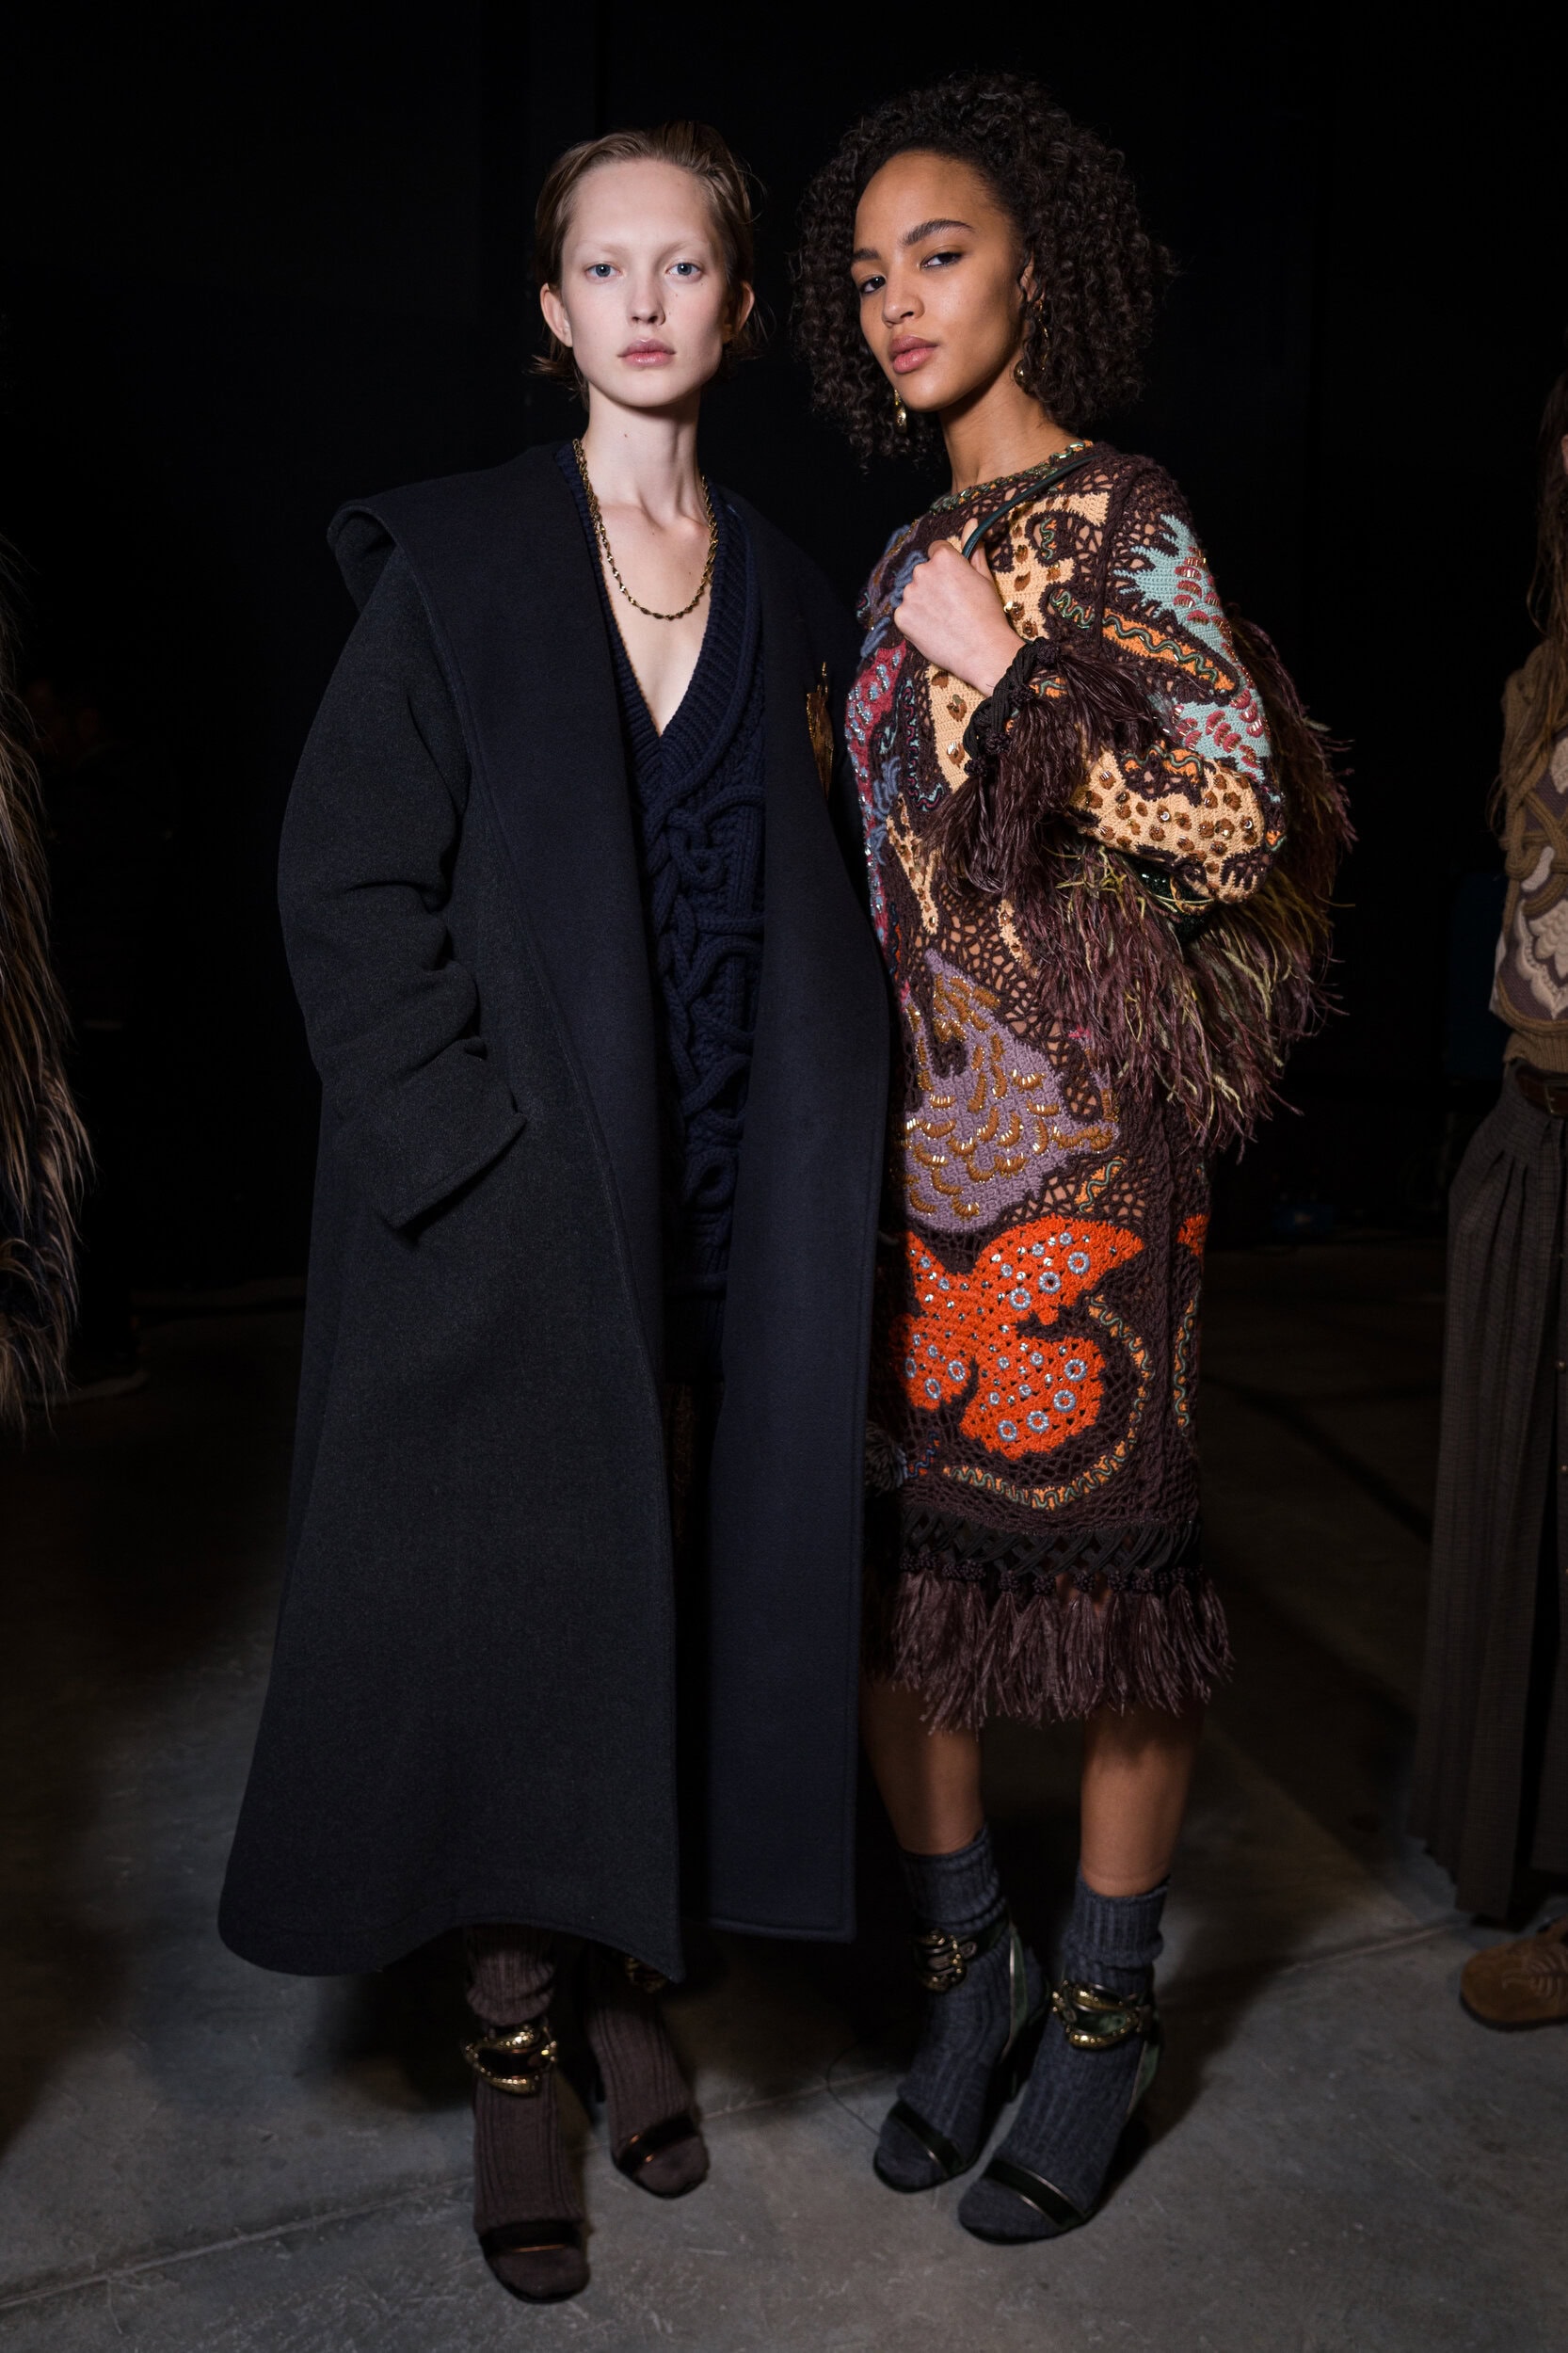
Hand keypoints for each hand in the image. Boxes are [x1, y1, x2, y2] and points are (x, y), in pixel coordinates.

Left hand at [893, 539, 1020, 699]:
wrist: (982, 650)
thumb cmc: (987, 613)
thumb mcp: (984, 577)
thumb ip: (973, 548)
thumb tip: (972, 521)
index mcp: (943, 558)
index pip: (936, 550)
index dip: (946, 567)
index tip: (954, 582)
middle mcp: (923, 571)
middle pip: (923, 572)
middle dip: (933, 585)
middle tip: (952, 605)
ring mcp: (909, 595)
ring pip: (913, 593)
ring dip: (923, 603)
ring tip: (944, 620)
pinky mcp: (901, 617)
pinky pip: (905, 614)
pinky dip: (915, 621)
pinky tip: (933, 630)